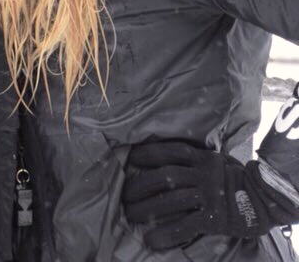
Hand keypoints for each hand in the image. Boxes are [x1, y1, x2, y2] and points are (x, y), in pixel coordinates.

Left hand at [122, 141, 298, 250]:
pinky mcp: (213, 218)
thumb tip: (173, 159)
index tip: (131, 158)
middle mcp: (202, 174)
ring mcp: (207, 195)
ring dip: (146, 207)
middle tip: (124, 195)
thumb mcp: (219, 160)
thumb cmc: (240, 179)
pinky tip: (152, 240)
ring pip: (170, 199)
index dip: (147, 154)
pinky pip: (185, 225)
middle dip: (140, 184)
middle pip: (164, 175)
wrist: (267, 198)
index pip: (169, 151)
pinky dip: (166, 233)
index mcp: (202, 158)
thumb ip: (198, 160)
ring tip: (129, 214)